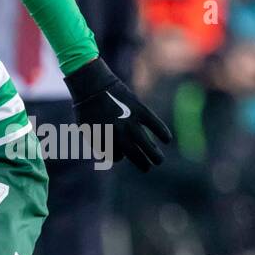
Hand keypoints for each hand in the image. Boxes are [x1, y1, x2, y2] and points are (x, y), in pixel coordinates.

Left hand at [64, 57, 172, 171]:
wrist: (93, 86)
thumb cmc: (88, 109)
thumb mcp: (87, 130)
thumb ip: (98, 144)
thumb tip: (112, 157)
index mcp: (103, 139)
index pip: (116, 157)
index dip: (119, 157)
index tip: (121, 154)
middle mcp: (118, 133)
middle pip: (134, 154)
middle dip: (142, 163)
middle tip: (148, 168)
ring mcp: (130, 121)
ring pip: (145, 143)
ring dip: (154, 154)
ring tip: (159, 161)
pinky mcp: (139, 110)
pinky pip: (154, 123)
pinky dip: (162, 132)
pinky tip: (167, 140)